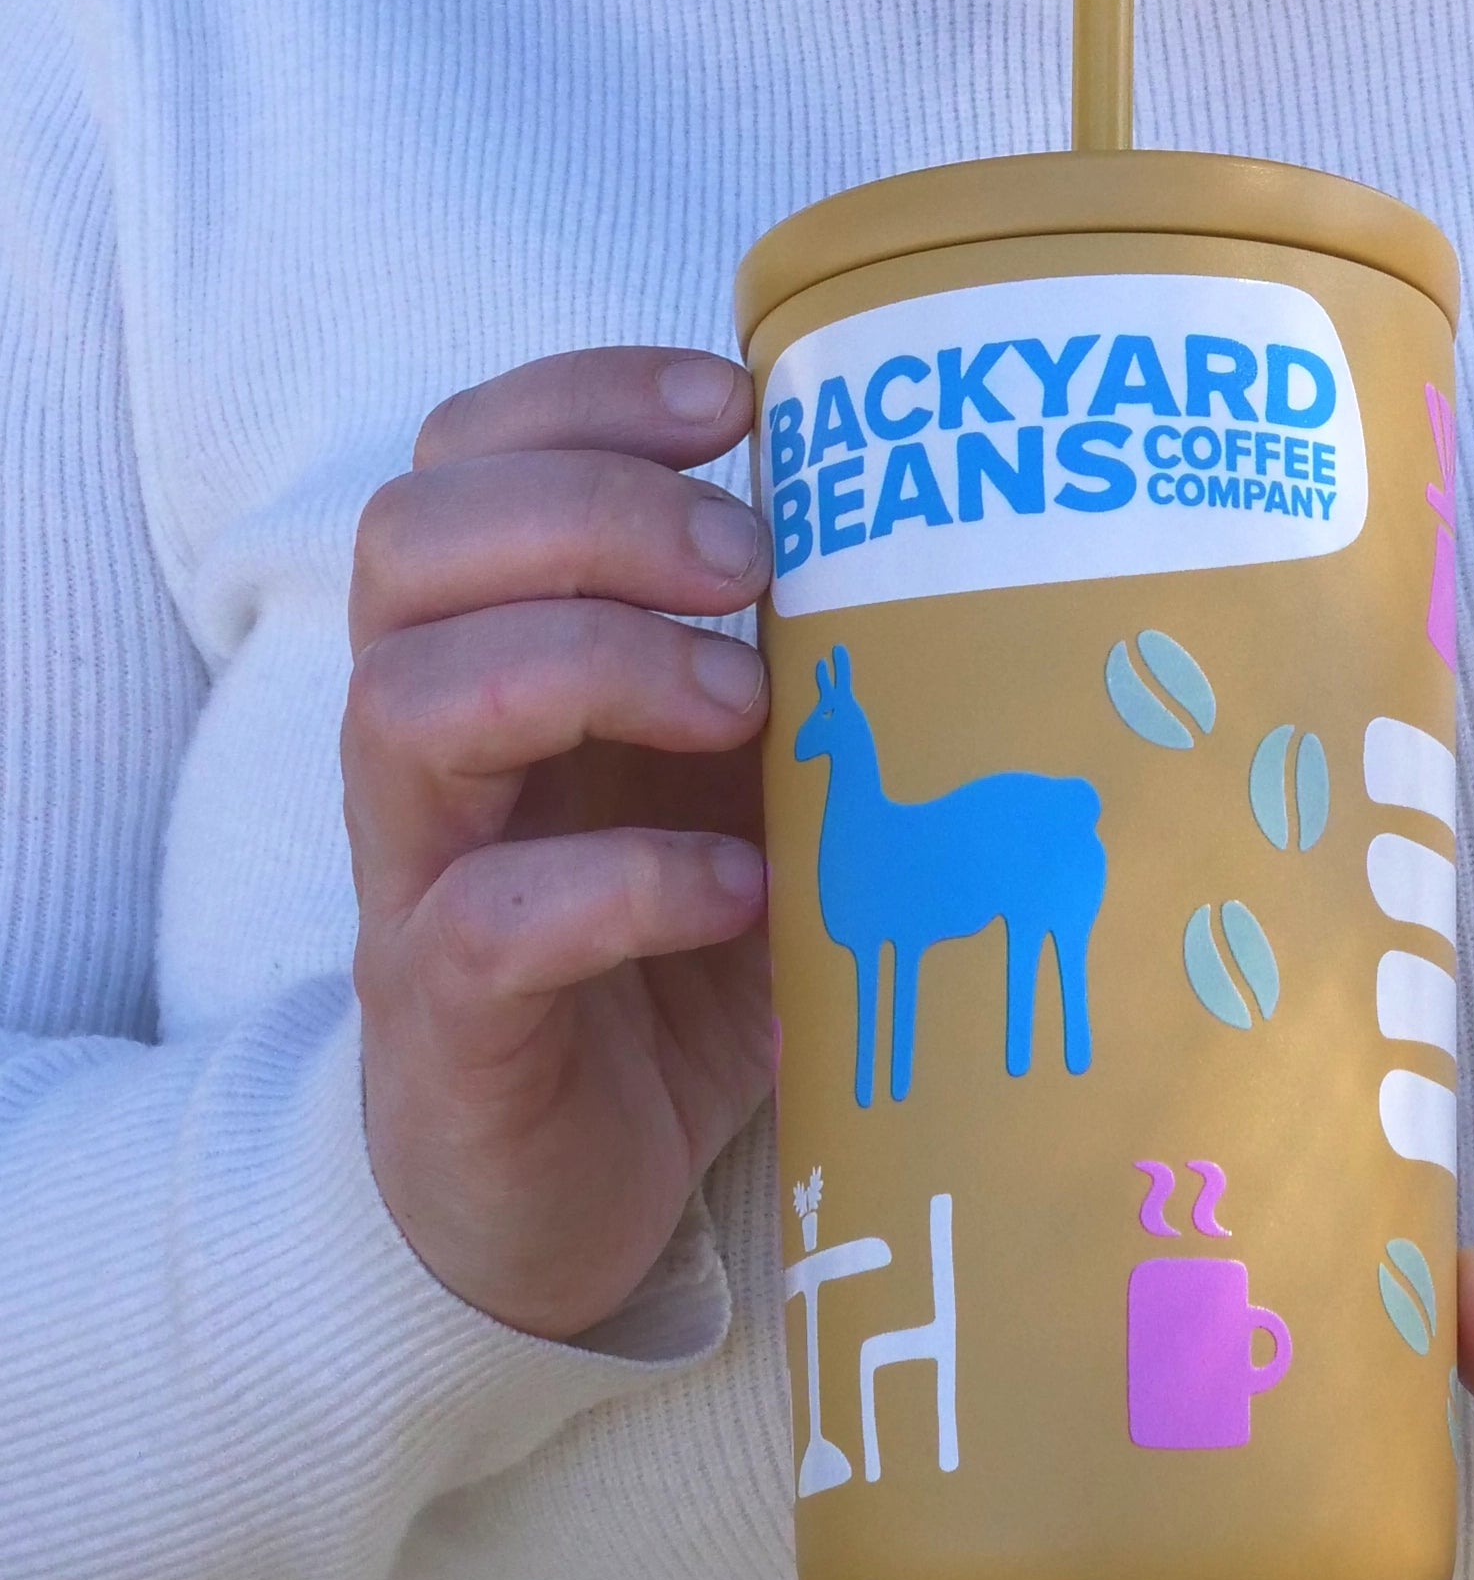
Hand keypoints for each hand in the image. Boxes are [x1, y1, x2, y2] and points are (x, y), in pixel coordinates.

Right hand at [346, 347, 774, 1340]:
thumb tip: (959, 542)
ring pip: (409, 703)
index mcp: (498, 650)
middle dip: (592, 512)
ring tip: (747, 703)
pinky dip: (626, 881)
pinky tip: (742, 886)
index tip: (734, 401)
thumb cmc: (674, 949)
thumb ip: (797, 667)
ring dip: (594, 666)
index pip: (467, 459)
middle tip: (749, 562)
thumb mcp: (751, 783)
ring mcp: (421, 877)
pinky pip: (489, 918)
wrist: (572, 1180)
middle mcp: (431, 745)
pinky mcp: (449, 1017)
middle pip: (411, 543)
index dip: (581, 399)